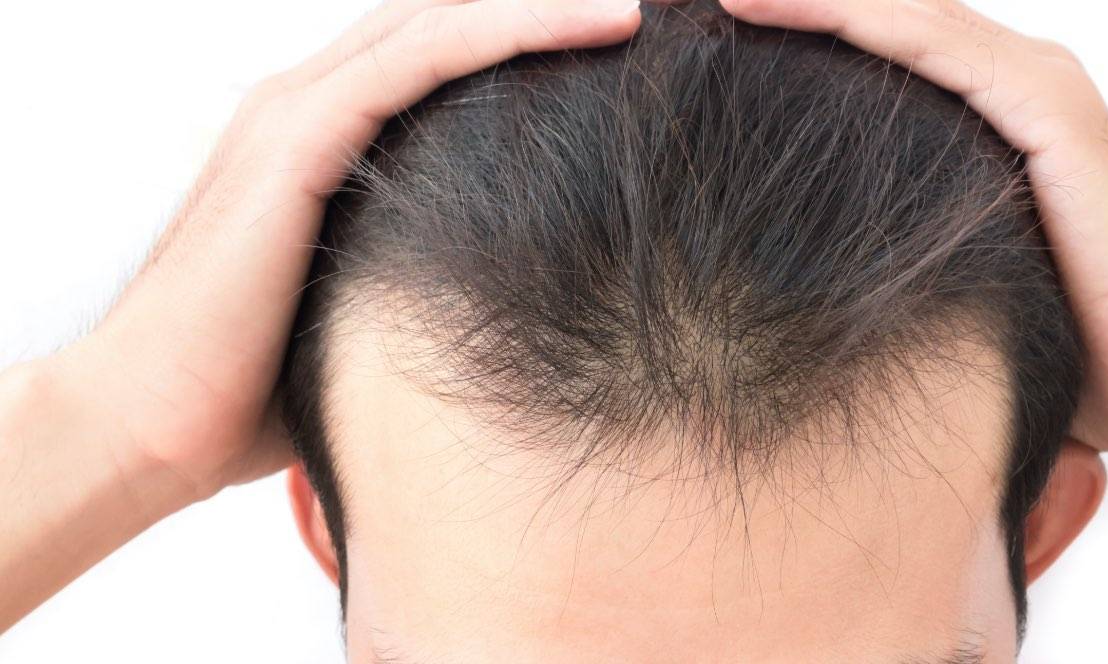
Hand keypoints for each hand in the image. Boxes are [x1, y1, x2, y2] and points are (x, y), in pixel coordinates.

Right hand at [45, 0, 644, 500]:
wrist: (147, 425)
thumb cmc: (253, 388)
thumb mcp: (357, 312)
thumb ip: (410, 279)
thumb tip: (495, 310)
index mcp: (319, 138)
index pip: (431, 57)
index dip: (513, 39)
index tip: (608, 52)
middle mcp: (305, 105)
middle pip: (440, 21)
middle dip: (536, 10)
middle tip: (635, 18)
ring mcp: (294, 114)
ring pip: (438, 23)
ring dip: (541, 6)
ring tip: (633, 12)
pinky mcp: (294, 141)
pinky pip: (419, 59)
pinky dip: (508, 30)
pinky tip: (592, 26)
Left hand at [718, 0, 1107, 458]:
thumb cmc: (1072, 338)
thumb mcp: (964, 266)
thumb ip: (908, 234)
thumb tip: (821, 259)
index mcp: (1000, 109)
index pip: (890, 42)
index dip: (811, 24)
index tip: (724, 25)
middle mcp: (1020, 79)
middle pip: (890, 13)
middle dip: (800, 1)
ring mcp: (1036, 86)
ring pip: (902, 13)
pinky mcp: (1045, 108)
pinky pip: (929, 44)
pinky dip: (849, 18)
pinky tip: (775, 9)